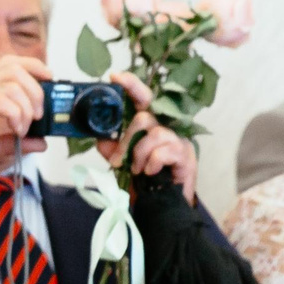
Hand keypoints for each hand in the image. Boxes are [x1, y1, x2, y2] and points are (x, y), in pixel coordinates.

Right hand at [0, 54, 50, 178]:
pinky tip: (15, 131)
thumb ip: (19, 141)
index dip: (35, 67)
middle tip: (37, 116)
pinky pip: (0, 100)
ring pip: (12, 83)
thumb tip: (42, 142)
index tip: (49, 82)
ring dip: (26, 106)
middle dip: (36, 91)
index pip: (13, 62)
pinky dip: (15, 115)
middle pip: (16, 68)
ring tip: (24, 127)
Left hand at [94, 79, 198, 202]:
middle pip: (144, 117)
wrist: (165, 207)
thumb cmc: (147, 180)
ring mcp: (177, 140)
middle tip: (117, 161)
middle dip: (126, 141)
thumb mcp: (123, 162)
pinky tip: (150, 172)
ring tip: (136, 170)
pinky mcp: (185, 154)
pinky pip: (164, 151)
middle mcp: (165, 128)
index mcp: (150, 126)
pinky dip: (152, 162)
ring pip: (154, 133)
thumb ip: (111, 147)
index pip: (142, 98)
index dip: (131, 85)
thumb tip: (98, 136)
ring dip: (138, 155)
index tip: (114, 77)